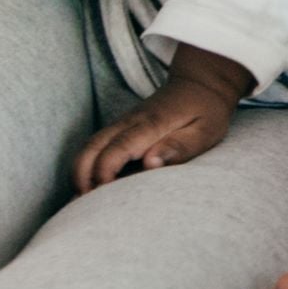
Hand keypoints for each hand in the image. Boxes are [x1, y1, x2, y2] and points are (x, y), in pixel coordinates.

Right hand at [73, 49, 246, 191]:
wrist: (201, 82)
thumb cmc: (206, 111)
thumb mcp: (205, 132)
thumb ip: (179, 148)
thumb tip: (150, 163)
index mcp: (150, 124)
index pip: (117, 149)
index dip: (104, 173)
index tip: (102, 196)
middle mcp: (129, 122)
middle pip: (92, 147)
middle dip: (82, 177)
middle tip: (84, 205)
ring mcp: (122, 122)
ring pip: (89, 146)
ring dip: (81, 172)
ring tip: (83, 201)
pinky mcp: (121, 127)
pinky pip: (96, 145)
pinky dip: (87, 165)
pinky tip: (92, 185)